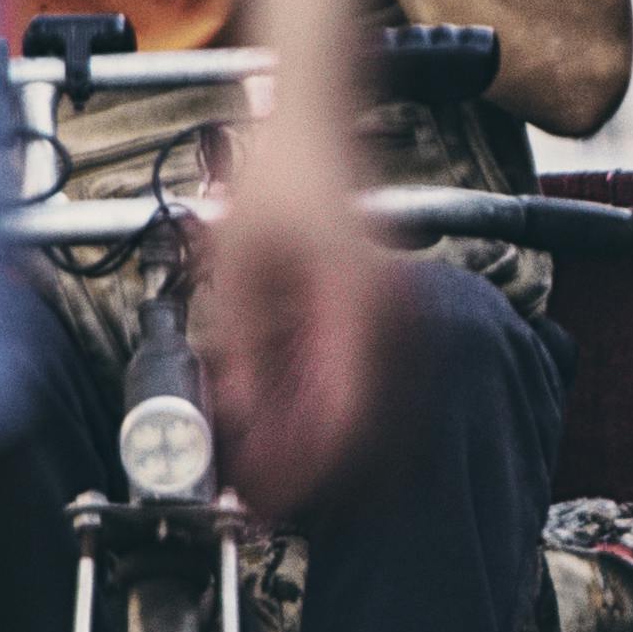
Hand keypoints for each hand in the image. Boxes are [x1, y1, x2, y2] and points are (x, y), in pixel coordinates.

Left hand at [201, 117, 390, 516]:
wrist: (315, 126)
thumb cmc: (276, 181)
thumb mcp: (235, 268)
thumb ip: (240, 350)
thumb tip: (237, 423)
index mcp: (354, 307)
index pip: (346, 414)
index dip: (307, 468)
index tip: (266, 498)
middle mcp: (389, 318)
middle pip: (372, 428)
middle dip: (320, 474)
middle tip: (268, 505)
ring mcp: (397, 317)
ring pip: (381, 415)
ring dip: (333, 453)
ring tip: (278, 478)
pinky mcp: (389, 316)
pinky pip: (377, 388)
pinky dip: (343, 421)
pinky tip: (303, 433)